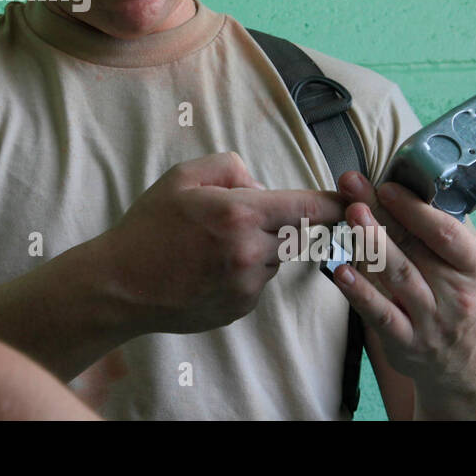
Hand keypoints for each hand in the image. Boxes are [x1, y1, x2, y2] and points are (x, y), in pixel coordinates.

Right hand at [98, 152, 346, 334]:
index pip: (307, 207)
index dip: (335, 203)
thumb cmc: (148, 226)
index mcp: (240, 214)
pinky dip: (245, 271)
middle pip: (296, 234)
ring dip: (262, 247)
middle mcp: (250, 252)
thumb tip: (260, 184)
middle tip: (251, 217)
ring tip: (216, 245)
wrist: (122, 284)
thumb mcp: (182, 177)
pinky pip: (258, 282)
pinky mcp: (240, 308)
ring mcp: (247, 285)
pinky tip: (209, 267)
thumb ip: (230, 167)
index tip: (353, 201)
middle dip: (285, 222)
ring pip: (276, 258)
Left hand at [331, 171, 475, 395]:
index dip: (415, 208)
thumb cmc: (458, 300)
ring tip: (349, 215)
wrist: (469, 366)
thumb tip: (391, 190)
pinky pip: (380, 314)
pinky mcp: (407, 343)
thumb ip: (432, 234)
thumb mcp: (462, 268)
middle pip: (414, 249)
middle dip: (380, 214)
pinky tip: (340, 271)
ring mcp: (432, 322)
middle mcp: (458, 295)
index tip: (386, 186)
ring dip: (371, 243)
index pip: (446, 233)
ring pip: (399, 277)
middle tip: (353, 188)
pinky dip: (360, 292)